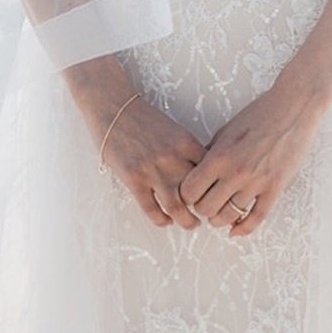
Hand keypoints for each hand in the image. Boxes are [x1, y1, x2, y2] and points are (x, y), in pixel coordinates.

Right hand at [83, 87, 206, 229]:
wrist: (114, 108)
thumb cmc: (145, 119)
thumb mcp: (174, 130)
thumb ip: (188, 150)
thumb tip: (204, 173)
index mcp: (186, 143)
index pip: (211, 171)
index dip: (216, 186)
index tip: (218, 195)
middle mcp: (173, 158)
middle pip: (198, 192)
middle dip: (206, 207)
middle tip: (208, 214)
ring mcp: (153, 170)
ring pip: (177, 207)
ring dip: (187, 221)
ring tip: (191, 224)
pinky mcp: (134, 180)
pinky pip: (151, 209)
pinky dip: (161, 220)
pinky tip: (166, 221)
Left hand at [179, 82, 323, 236]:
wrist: (294, 107)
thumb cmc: (260, 113)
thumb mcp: (227, 130)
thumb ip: (210, 153)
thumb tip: (197, 173)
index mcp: (219, 156)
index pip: (189, 191)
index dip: (187, 194)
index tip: (192, 193)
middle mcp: (235, 173)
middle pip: (205, 208)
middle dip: (202, 207)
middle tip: (206, 202)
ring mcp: (256, 183)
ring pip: (228, 217)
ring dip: (220, 219)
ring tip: (220, 214)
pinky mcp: (275, 188)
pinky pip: (256, 218)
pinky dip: (243, 229)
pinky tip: (235, 230)